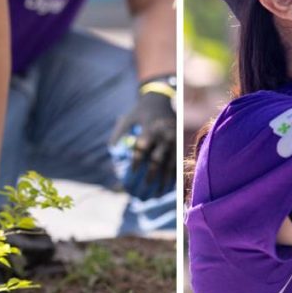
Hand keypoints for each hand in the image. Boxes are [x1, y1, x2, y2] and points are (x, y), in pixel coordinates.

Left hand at [110, 75, 176, 199]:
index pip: (142, 148)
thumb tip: (111, 152)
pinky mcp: (180, 143)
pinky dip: (173, 176)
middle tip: (143, 189)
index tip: (131, 173)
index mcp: (150, 128)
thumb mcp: (127, 118)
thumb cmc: (140, 111)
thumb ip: (118, 134)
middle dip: (150, 176)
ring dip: (164, 180)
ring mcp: (174, 140)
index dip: (135, 162)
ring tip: (157, 194)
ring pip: (170, 164)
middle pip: (157, 159)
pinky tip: (168, 187)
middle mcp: (164, 135)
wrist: (162, 98)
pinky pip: (178, 162)